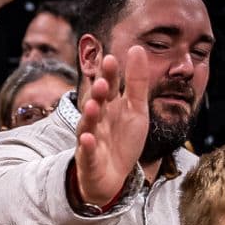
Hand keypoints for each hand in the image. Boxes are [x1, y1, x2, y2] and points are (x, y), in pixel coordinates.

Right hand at [73, 47, 151, 207]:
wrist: (113, 177)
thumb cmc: (122, 141)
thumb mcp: (136, 110)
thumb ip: (136, 82)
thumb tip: (137, 48)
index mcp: (109, 106)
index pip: (108, 87)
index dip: (109, 74)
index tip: (111, 59)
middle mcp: (97, 120)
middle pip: (96, 103)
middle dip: (98, 93)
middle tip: (102, 81)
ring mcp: (91, 139)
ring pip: (88, 125)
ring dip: (90, 116)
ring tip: (93, 105)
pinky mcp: (89, 160)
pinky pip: (87, 152)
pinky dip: (87, 146)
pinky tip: (88, 138)